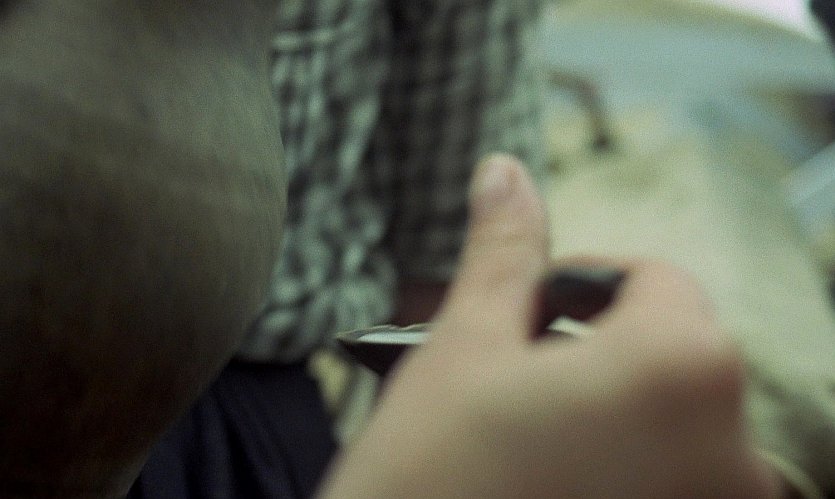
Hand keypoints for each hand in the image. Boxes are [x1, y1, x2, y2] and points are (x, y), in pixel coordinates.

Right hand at [319, 155, 781, 497]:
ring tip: (529, 426)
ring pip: (673, 414)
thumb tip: (505, 172)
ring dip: (611, 401)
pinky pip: (676, 473)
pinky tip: (555, 470)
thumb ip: (504, 254)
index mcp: (680, 368)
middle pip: (671, 346)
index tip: (522, 311)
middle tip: (515, 373)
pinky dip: (628, 457)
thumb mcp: (465, 348)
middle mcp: (732, 447)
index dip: (580, 284)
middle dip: (595, 344)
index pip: (656, 279)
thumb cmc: (428, 474)